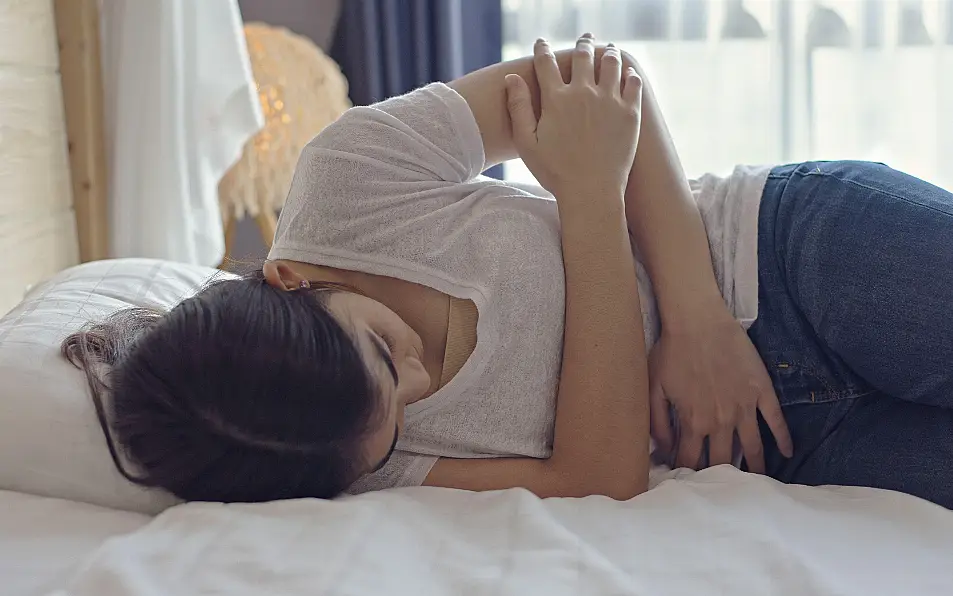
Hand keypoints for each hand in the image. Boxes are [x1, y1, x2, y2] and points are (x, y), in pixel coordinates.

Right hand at [505, 34, 641, 200]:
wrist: (591, 193)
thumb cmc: (555, 172)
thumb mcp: (526, 143)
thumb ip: (518, 108)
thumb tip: (511, 78)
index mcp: (556, 99)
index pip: (546, 62)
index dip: (542, 49)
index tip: (541, 43)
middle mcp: (583, 93)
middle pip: (582, 56)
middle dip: (582, 43)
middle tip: (584, 39)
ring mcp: (609, 101)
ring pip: (610, 64)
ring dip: (608, 53)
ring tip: (608, 50)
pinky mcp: (630, 113)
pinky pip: (633, 83)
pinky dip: (630, 73)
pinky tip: (628, 72)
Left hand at [649, 313, 793, 473]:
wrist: (698, 321)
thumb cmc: (671, 351)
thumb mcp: (654, 388)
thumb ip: (658, 423)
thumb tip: (661, 451)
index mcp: (694, 421)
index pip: (690, 459)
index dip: (687, 473)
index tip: (688, 482)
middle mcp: (721, 420)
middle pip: (722, 460)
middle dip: (720, 477)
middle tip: (723, 489)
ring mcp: (744, 407)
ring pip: (752, 447)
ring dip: (755, 467)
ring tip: (757, 484)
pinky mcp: (761, 391)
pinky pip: (775, 420)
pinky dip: (783, 438)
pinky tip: (788, 453)